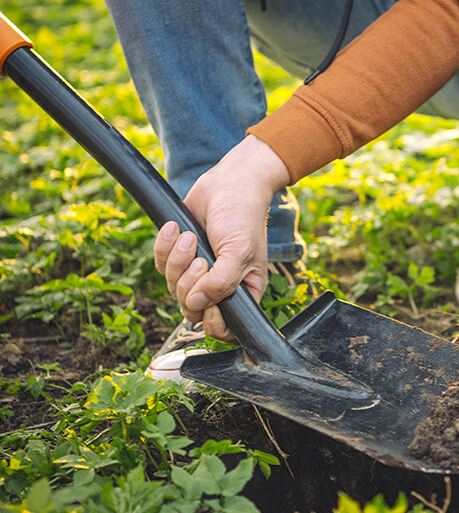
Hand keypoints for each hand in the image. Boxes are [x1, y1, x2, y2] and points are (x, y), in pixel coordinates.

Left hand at [153, 135, 290, 339]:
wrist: (228, 183)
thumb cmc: (242, 216)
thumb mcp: (239, 251)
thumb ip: (221, 282)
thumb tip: (197, 304)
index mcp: (243, 292)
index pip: (225, 328)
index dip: (213, 324)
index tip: (210, 306)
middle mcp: (220, 287)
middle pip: (192, 309)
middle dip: (190, 284)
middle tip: (201, 259)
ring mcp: (198, 273)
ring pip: (174, 287)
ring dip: (177, 260)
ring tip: (190, 237)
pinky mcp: (179, 256)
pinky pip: (160, 265)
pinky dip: (164, 246)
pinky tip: (175, 228)